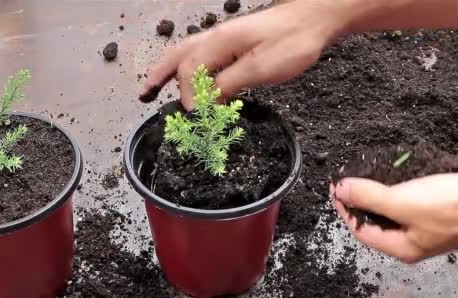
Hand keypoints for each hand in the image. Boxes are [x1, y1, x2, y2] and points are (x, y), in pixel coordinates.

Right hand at [139, 0, 352, 109]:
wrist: (314, 19)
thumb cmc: (291, 42)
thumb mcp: (260, 68)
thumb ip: (229, 84)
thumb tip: (205, 102)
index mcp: (218, 43)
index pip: (190, 72)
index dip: (189, 97)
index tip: (196, 117)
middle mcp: (214, 38)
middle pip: (177, 57)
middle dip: (158, 76)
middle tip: (144, 95)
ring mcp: (222, 38)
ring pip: (186, 54)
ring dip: (168, 71)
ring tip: (155, 87)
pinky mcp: (233, 43)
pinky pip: (200, 55)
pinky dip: (187, 68)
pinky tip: (190, 79)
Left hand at [331, 171, 457, 262]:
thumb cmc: (454, 208)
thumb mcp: (401, 202)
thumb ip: (368, 197)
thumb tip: (341, 190)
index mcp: (400, 247)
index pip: (360, 230)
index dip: (344, 209)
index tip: (335, 188)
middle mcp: (413, 241)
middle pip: (375, 221)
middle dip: (359, 201)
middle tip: (347, 181)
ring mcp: (428, 227)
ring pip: (393, 211)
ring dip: (377, 193)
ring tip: (365, 175)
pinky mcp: (441, 211)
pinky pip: (410, 201)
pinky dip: (398, 189)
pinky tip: (396, 175)